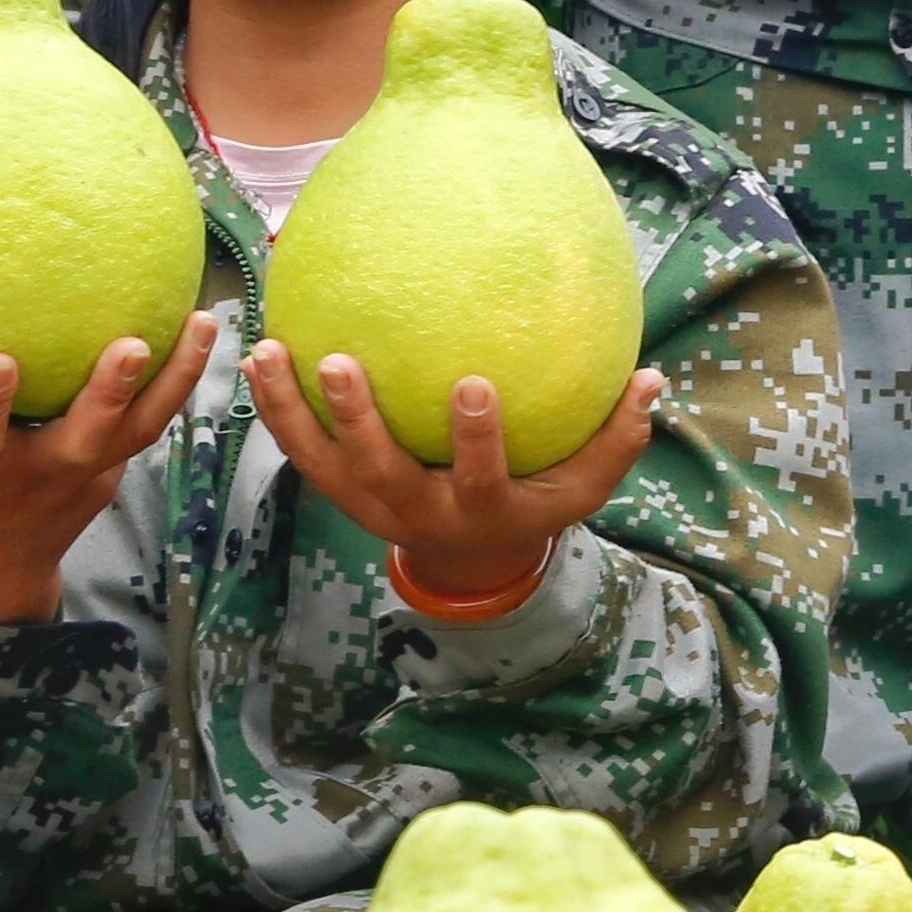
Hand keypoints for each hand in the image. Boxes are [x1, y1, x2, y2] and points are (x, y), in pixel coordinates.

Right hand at [0, 312, 221, 625]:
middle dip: (105, 396)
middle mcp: (36, 472)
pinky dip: (181, 383)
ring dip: (172, 380)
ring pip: (136, 429)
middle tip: (129, 345)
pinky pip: (153, 424)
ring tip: (204, 321)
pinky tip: (206, 331)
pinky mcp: (113, 470)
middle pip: (81, 438)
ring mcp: (83, 473)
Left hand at [247, 341, 666, 608]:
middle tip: (341, 362)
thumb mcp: (584, 486)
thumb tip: (652, 376)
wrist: (470, 562)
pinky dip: (276, 408)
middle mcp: (416, 513)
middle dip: (358, 422)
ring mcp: (370, 505)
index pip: (477, 479)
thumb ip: (617, 437)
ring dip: (291, 410)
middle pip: (380, 472)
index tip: (473, 385)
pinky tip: (259, 354)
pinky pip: (301, 450)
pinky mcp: (339, 493)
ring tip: (267, 349)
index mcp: (478, 511)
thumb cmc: (536, 506)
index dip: (474, 440)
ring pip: (323, 463)